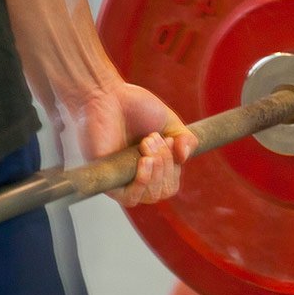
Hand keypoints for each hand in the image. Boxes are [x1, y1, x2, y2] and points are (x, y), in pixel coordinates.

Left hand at [72, 80, 197, 206]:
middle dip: (166, 164)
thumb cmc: (135, 107)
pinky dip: (142, 181)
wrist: (107, 96)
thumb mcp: (170, 122)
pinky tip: (144, 162)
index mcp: (154, 167)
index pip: (171, 184)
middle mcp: (138, 177)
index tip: (169, 140)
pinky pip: (130, 198)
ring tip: (146, 143)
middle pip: (164, 191)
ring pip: (151, 196)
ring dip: (156, 170)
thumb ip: (186, 140)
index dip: (175, 166)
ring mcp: (123, 179)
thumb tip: (185, 158)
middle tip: (152, 138)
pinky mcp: (107, 179)